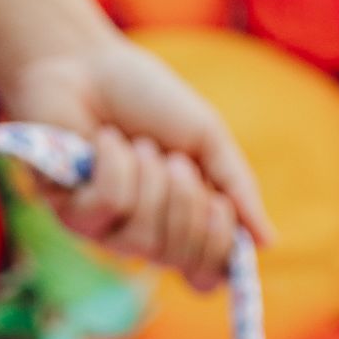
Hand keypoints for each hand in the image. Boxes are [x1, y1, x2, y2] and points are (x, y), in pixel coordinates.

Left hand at [0, 37, 271, 293]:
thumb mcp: (207, 138)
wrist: (87, 62)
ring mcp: (104, 230)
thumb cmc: (146, 98)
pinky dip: (115, 165)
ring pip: (142, 237)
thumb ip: (237, 188)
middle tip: (176, 161)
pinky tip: (105, 142)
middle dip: (186, 204)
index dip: (216, 248)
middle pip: (178, 259)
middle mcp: (144, 236)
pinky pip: (107, 207)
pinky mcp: (69, 214)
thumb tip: (269, 242)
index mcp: (181, 224)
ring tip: (139, 143)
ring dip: (149, 178)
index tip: (221, 204)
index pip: (204, 276)